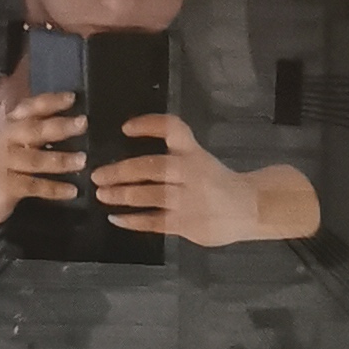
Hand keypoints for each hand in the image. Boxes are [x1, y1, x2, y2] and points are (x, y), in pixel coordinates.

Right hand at [0, 87, 84, 226]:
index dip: (49, 102)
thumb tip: (63, 108)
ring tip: (82, 160)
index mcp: (8, 124)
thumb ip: (32, 125)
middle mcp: (4, 140)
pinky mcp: (3, 187)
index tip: (72, 98)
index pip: (28, 108)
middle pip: (33, 131)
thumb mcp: (11, 139)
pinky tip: (72, 190)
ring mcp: (2, 164)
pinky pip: (32, 186)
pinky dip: (53, 189)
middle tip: (83, 123)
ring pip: (34, 160)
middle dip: (59, 126)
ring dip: (60, 160)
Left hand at [93, 113, 270, 247]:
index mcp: (193, 152)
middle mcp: (190, 172)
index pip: (171, 129)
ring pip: (150, 195)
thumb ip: (174, 156)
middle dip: (121, 171)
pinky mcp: (187, 223)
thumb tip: (129, 163)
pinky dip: (133, 220)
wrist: (251, 207)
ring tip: (102, 195)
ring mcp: (189, 199)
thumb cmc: (218, 182)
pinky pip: (155, 221)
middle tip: (97, 175)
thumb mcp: (200, 159)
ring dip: (122, 195)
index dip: (147, 125)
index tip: (125, 128)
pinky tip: (116, 218)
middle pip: (152, 166)